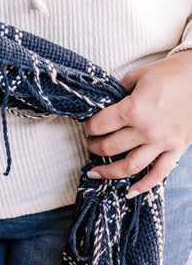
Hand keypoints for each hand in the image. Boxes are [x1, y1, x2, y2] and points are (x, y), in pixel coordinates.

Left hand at [84, 49, 191, 196]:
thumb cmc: (170, 73)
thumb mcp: (138, 76)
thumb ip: (118, 93)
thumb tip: (103, 106)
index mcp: (134, 109)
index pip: (99, 126)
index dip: (89, 127)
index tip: (88, 126)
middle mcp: (146, 130)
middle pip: (109, 148)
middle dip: (94, 147)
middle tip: (90, 144)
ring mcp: (162, 142)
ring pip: (128, 166)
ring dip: (108, 172)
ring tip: (95, 172)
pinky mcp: (176, 148)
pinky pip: (158, 174)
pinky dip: (143, 186)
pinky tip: (129, 192)